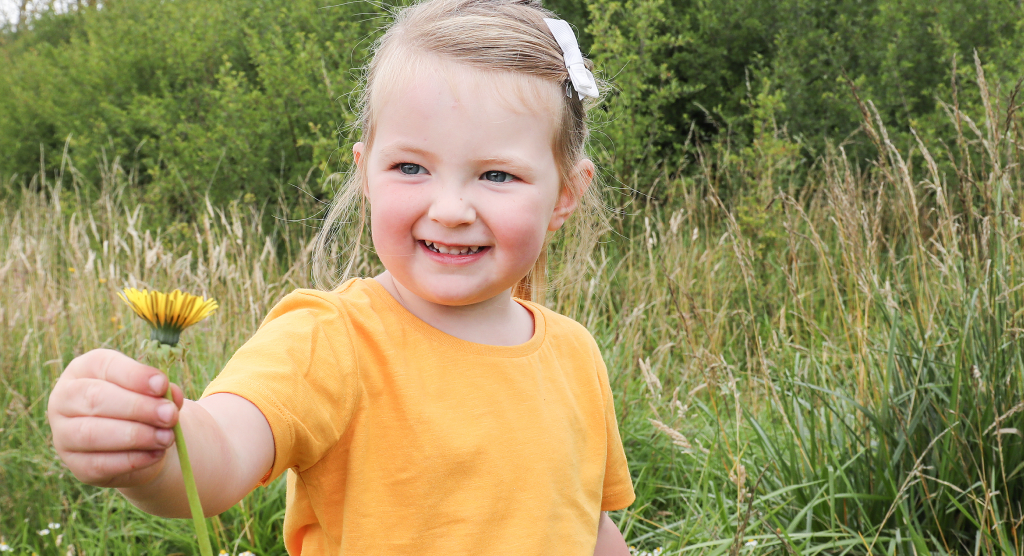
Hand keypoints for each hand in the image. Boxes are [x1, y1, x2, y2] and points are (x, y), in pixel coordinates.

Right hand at [47, 348, 183, 487]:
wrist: (136, 442)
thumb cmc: (142, 405)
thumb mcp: (152, 391)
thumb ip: (162, 391)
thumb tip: (173, 395)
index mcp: (84, 369)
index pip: (102, 365)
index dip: (134, 375)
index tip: (162, 385)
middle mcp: (65, 398)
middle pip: (95, 398)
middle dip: (137, 407)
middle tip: (169, 415)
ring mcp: (63, 434)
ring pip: (92, 434)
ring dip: (135, 436)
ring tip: (166, 437)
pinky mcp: (75, 465)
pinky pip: (99, 464)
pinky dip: (132, 459)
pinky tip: (156, 454)